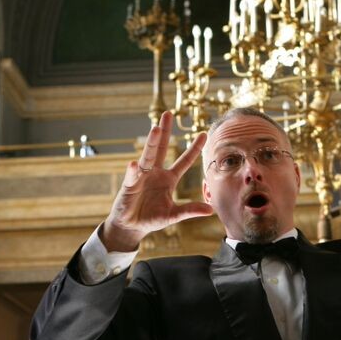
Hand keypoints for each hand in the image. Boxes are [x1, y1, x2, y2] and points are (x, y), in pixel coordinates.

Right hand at [101, 111, 213, 250]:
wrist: (131, 226)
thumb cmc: (152, 218)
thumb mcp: (174, 215)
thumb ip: (190, 210)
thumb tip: (211, 210)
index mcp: (168, 178)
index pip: (184, 161)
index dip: (194, 148)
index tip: (204, 134)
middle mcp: (155, 173)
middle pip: (162, 148)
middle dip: (164, 131)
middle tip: (168, 113)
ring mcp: (141, 176)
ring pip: (148, 156)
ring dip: (151, 143)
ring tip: (155, 129)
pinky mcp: (129, 185)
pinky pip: (132, 176)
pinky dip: (133, 171)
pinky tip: (135, 164)